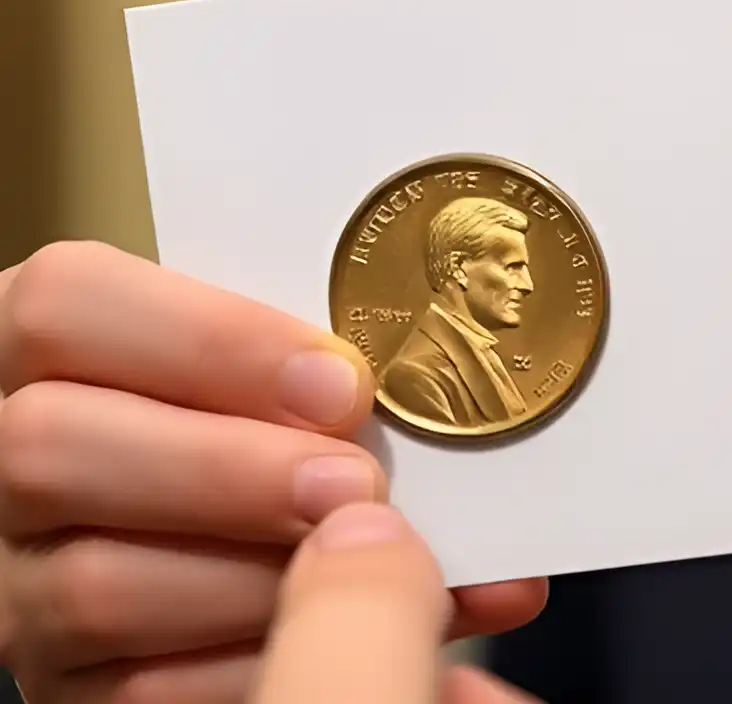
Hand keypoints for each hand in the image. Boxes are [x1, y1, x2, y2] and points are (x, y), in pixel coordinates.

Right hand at [0, 242, 546, 701]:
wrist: (229, 551)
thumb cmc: (274, 433)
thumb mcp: (276, 384)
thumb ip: (321, 385)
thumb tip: (449, 438)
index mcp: (46, 355)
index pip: (66, 305)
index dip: (208, 339)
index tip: (340, 383)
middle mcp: (4, 464)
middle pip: (53, 446)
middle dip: (229, 468)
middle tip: (355, 484)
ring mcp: (20, 584)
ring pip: (93, 585)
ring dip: (254, 577)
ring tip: (358, 562)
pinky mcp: (70, 683)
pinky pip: (144, 691)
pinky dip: (262, 661)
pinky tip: (340, 636)